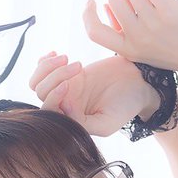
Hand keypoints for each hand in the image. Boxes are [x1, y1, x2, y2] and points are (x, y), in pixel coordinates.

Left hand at [28, 50, 154, 138]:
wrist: (138, 84)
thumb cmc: (126, 106)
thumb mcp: (107, 121)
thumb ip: (84, 123)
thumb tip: (63, 109)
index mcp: (72, 123)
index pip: (50, 114)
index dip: (53, 98)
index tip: (69, 84)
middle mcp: (65, 109)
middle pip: (42, 95)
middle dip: (54, 78)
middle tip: (78, 65)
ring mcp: (65, 91)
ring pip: (39, 82)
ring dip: (49, 68)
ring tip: (67, 58)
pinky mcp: (68, 75)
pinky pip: (44, 70)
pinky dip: (45, 61)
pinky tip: (57, 54)